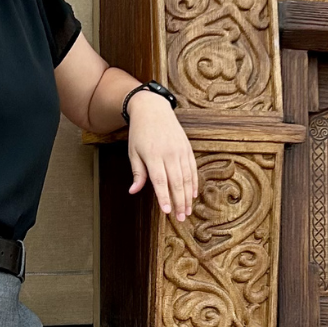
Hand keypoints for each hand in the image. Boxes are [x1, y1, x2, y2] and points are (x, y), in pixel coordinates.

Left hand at [126, 94, 197, 220]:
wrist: (153, 109)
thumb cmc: (140, 133)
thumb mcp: (133, 152)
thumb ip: (137, 173)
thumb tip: (133, 191)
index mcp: (153, 155)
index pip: (160, 181)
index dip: (164, 197)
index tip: (167, 211)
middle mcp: (169, 153)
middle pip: (176, 182)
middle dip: (179, 202)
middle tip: (181, 218)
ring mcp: (180, 150)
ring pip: (187, 177)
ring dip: (188, 196)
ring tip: (188, 211)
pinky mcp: (187, 148)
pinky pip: (192, 168)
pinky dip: (194, 182)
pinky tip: (193, 194)